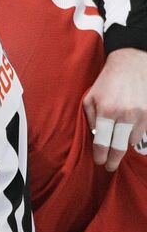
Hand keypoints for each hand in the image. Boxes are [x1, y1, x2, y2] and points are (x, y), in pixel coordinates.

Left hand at [84, 48, 146, 171]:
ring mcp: (141, 115)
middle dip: (113, 160)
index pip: (102, 143)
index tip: (99, 163)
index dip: (100, 156)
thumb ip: (91, 119)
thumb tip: (96, 137)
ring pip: (132, 141)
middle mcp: (125, 116)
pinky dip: (134, 136)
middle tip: (109, 167)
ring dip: (124, 146)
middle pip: (119, 148)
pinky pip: (142, 133)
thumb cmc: (107, 82)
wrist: (132, 64)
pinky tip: (127, 134)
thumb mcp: (90, 98)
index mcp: (106, 112)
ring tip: (117, 146)